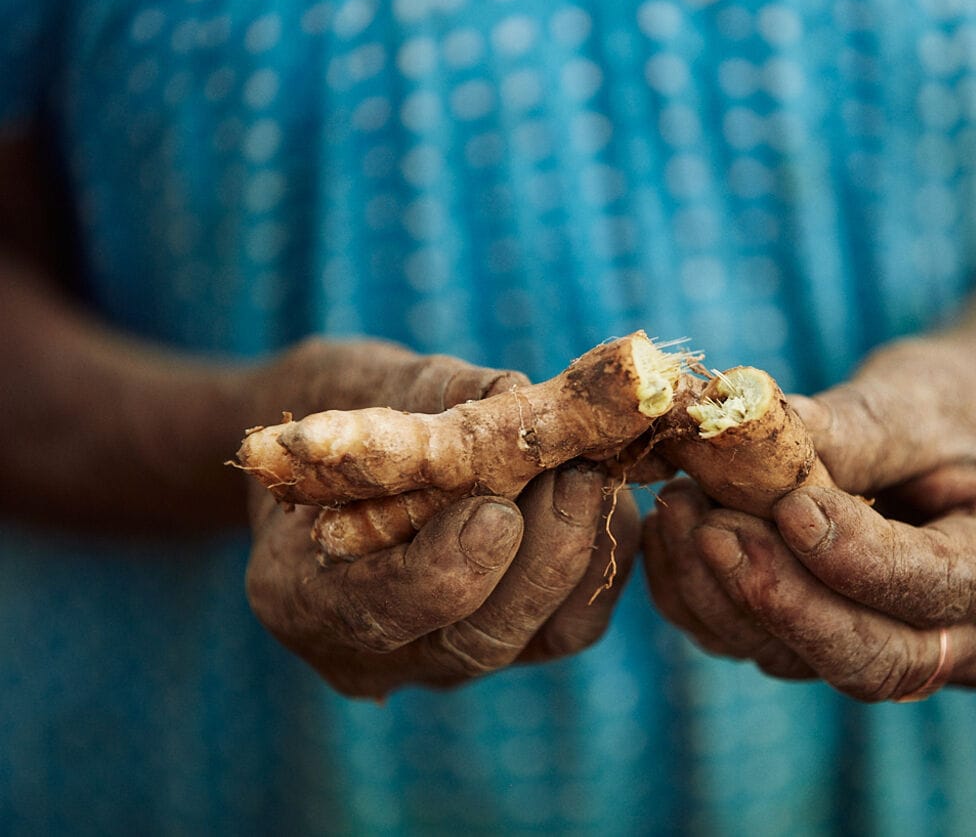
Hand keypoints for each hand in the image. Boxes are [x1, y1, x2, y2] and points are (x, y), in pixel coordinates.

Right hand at [243, 339, 638, 697]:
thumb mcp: (355, 388)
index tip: (496, 512)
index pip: (376, 613)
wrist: (332, 454)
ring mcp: (444, 657)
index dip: (443, 572)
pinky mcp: (510, 639)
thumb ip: (426, 401)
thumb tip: (515, 397)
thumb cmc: (336, 407)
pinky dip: (602, 559)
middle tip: (579, 478)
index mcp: (296, 596)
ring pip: (540, 638)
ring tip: (598, 472)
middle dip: (540, 560)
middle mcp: (372, 653)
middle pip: (476, 641)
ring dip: (583, 552)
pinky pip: (573, 623)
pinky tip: (610, 493)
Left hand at [643, 338, 975, 700]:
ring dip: (724, 593)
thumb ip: (851, 426)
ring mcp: (894, 655)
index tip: (791, 505)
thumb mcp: (918, 397)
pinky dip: (702, 599)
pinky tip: (670, 536)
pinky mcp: (822, 649)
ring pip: (798, 662)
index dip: (857, 559)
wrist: (945, 435)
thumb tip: (757, 429)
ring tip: (681, 508)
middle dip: (781, 599)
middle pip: (869, 659)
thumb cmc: (946, 408)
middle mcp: (968, 636)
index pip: (936, 589)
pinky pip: (753, 646)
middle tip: (712, 528)